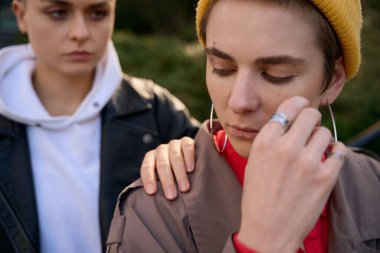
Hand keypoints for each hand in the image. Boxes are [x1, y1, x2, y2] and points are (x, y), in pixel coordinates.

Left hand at [140, 137, 194, 199]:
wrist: (188, 158)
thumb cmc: (173, 175)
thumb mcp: (162, 179)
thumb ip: (158, 186)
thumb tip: (153, 206)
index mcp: (151, 158)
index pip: (146, 167)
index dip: (148, 179)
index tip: (151, 192)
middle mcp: (161, 150)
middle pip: (162, 164)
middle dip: (167, 181)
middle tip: (172, 196)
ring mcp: (174, 144)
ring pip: (175, 156)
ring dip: (179, 173)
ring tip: (184, 188)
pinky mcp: (187, 141)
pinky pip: (187, 147)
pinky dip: (189, 158)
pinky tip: (191, 170)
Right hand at [238, 96, 346, 252]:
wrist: (268, 230)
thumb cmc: (258, 196)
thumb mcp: (254, 162)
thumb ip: (270, 140)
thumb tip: (290, 121)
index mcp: (265, 142)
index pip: (289, 108)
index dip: (298, 105)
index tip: (303, 107)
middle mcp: (286, 147)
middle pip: (311, 115)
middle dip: (312, 119)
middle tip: (310, 129)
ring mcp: (307, 162)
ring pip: (325, 133)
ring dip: (321, 139)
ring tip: (314, 151)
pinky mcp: (325, 177)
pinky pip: (340, 151)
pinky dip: (335, 153)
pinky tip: (327, 160)